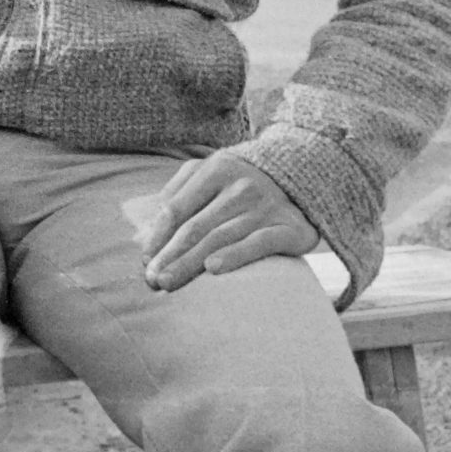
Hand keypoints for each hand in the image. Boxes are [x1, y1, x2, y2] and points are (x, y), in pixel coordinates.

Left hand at [141, 156, 318, 292]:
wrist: (305, 179)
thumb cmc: (243, 185)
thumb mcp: (211, 176)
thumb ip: (179, 195)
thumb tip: (147, 233)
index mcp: (214, 169)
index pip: (176, 208)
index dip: (158, 236)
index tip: (145, 261)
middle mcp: (239, 185)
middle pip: (195, 226)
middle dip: (170, 256)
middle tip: (152, 280)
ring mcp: (264, 206)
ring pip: (219, 237)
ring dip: (190, 263)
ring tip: (169, 282)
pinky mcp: (289, 227)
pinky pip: (258, 244)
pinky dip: (234, 255)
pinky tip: (212, 269)